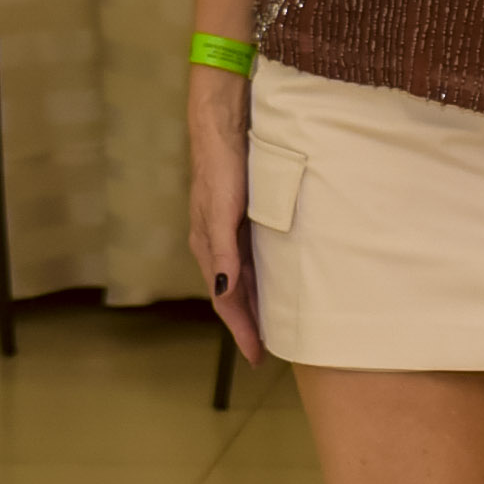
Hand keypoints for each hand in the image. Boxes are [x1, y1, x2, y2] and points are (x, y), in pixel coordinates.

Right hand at [186, 64, 261, 365]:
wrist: (222, 126)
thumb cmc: (222, 167)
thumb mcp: (223, 210)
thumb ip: (223, 252)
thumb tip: (225, 294)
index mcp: (209, 247)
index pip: (226, 301)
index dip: (242, 331)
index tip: (257, 358)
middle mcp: (216, 244)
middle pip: (234, 295)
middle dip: (248, 324)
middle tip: (269, 351)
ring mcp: (227, 232)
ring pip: (243, 279)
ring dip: (255, 304)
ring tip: (273, 326)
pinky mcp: (239, 218)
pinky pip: (249, 259)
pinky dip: (260, 279)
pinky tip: (273, 282)